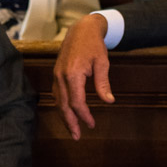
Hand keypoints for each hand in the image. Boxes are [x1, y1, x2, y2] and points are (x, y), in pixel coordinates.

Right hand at [53, 13, 114, 140]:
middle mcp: (61, 76)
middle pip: (63, 105)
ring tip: (72, 129)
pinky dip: (62, 106)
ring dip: (64, 117)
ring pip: (58, 101)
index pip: (77, 102)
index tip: (92, 124)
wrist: (81, 30)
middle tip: (77, 137)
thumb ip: (103, 83)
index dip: (84, 116)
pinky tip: (67, 113)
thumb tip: (109, 101)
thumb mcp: (102, 63)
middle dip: (70, 122)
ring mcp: (56, 75)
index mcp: (73, 74)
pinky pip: (57, 94)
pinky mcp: (56, 74)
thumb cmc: (94, 45)